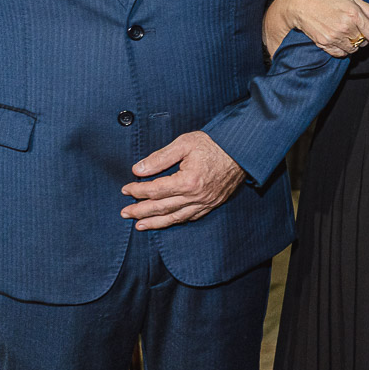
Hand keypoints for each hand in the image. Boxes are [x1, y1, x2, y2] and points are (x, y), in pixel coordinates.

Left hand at [122, 131, 247, 229]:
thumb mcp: (184, 143)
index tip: (126, 189)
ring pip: (175, 217)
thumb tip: (138, 170)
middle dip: (141, 211)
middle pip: (162, 208)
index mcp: (188, 181)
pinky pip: (191, 217)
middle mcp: (196, 196)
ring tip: (139, 226)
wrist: (243, 150)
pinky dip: (176, 221)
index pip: (155, 190)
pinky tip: (167, 221)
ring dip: (155, 223)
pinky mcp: (213, 204)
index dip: (138, 190)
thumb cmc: (214, 143)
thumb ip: (160, 158)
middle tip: (125, 213)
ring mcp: (205, 203)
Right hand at [268, 0, 368, 56]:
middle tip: (353, 26)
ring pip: (353, 49)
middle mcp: (346, 27)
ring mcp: (334, 37)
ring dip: (352, 43)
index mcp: (354, 14)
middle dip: (362, 36)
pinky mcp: (324, 44)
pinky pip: (340, 54)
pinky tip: (337, 38)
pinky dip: (342, 49)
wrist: (300, 3)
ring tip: (344, 31)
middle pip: (364, 42)